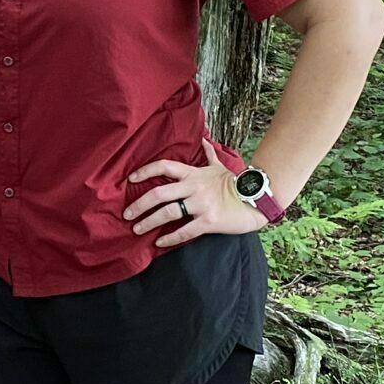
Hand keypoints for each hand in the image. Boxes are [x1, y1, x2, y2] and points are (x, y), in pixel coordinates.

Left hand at [124, 135, 263, 248]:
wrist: (255, 200)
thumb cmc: (234, 184)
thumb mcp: (219, 166)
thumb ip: (208, 155)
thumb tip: (204, 140)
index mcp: (194, 173)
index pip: (164, 167)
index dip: (145, 171)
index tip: (131, 179)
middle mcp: (194, 187)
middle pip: (160, 193)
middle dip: (140, 204)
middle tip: (127, 214)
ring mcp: (201, 205)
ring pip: (168, 213)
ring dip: (149, 222)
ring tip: (137, 229)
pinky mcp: (208, 222)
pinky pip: (185, 231)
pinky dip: (170, 238)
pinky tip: (159, 243)